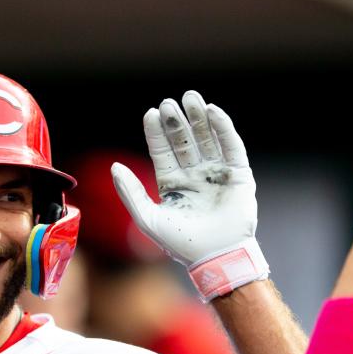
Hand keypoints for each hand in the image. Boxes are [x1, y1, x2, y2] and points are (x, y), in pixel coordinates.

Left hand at [111, 91, 258, 266]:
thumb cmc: (180, 242)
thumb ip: (130, 192)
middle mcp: (194, 176)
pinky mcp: (239, 174)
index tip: (150, 113)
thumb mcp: (148, 217)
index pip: (162, 152)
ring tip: (191, 98)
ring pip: (206, 139)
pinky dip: (223, 128)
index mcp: (173, 184)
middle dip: (176, 122)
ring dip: (199, 118)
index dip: (156, 133)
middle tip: (169, 102)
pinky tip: (212, 112)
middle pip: (184, 141)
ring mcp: (216, 173)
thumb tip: (114, 166)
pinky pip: (231, 146)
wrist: (215, 255)